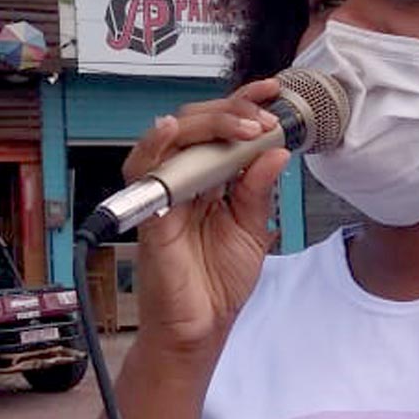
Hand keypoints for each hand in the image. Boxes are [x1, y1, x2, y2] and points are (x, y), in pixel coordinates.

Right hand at [120, 81, 288, 354]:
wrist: (201, 326)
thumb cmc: (219, 280)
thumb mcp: (253, 229)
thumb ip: (258, 189)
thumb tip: (275, 151)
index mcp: (210, 178)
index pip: (221, 129)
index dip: (243, 105)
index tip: (274, 92)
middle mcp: (184, 178)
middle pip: (196, 124)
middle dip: (231, 112)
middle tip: (263, 118)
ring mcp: (164, 193)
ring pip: (171, 137)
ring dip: (207, 124)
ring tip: (241, 125)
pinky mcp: (149, 213)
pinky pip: (142, 172)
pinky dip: (153, 147)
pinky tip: (170, 130)